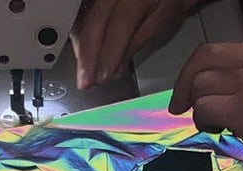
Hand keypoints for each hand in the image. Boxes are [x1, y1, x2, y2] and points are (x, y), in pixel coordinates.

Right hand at [71, 0, 197, 89]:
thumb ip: (137, 42)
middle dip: (88, 57)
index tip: (103, 77)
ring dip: (82, 50)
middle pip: (95, 22)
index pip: (119, 26)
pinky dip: (82, 39)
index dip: (109, 54)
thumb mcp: (160, 19)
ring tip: (83, 74)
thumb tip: (116, 68)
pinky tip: (83, 57)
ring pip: (84, 20)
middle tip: (85, 82)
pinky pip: (84, 18)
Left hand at [168, 33, 242, 170]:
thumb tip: (213, 85)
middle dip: (184, 85)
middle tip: (180, 107)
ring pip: (201, 85)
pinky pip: (204, 108)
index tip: (189, 92)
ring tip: (213, 122)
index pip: (216, 50)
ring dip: (198, 107)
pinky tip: (216, 129)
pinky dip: (202, 120)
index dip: (195, 71)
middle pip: (202, 60)